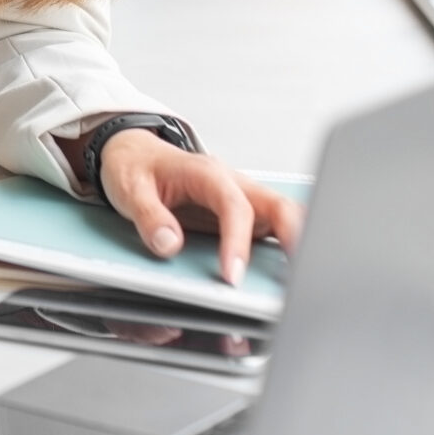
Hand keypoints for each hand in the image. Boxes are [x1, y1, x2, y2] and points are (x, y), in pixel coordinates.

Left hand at [98, 133, 302, 287]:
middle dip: (295, 238)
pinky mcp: (244, 214)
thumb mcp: (129, 190)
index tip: (232, 275)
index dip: (237, 242)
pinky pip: (276, 227)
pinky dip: (290, 245)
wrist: (134, 154)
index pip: (234, 206)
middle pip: (278, 206)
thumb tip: (169, 244)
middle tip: (296, 277)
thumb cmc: (135, 167)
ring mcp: (243, 198)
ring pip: (285, 216)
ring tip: (304, 281)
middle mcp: (232, 184)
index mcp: (207, 173)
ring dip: (299, 243)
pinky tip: (293, 271)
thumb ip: (149, 217)